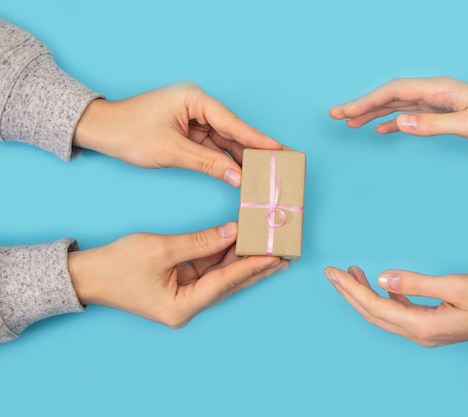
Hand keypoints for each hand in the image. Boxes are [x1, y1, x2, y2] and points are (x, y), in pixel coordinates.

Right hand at [68, 222, 288, 327]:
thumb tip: (232, 232)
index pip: (225, 282)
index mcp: (182, 306)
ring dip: (244, 261)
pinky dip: (225, 257)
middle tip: (285, 254)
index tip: (275, 255)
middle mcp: (188, 306)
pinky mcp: (182, 286)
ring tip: (271, 249)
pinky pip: (210, 271)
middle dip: (257, 267)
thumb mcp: (161, 248)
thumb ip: (200, 241)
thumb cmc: (118, 265)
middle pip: (230, 283)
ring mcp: (185, 298)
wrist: (88, 276)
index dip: (251, 266)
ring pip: (223, 277)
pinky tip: (242, 245)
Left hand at [74, 83, 285, 186]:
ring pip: (225, 141)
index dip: (257, 139)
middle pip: (233, 131)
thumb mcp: (171, 150)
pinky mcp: (190, 132)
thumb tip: (237, 177)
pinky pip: (214, 148)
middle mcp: (198, 106)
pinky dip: (225, 161)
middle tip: (279, 163)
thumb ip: (208, 164)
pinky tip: (242, 173)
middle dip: (253, 150)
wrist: (101, 131)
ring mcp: (194, 119)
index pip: (232, 122)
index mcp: (195, 99)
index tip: (279, 149)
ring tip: (265, 172)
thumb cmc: (129, 132)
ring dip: (241, 158)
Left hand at [324, 266, 467, 346]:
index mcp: (423, 326)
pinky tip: (383, 285)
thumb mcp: (455, 286)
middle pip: (373, 314)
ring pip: (384, 314)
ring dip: (365, 295)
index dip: (351, 289)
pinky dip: (385, 297)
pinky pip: (399, 313)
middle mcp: (419, 334)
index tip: (334, 272)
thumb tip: (383, 278)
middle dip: (350, 293)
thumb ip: (417, 283)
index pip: (376, 306)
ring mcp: (425, 332)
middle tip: (331, 273)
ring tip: (351, 274)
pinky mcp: (432, 325)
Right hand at [329, 77, 467, 148]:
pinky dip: (393, 121)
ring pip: (397, 105)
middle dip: (362, 105)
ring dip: (373, 113)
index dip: (366, 101)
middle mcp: (435, 92)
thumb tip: (399, 122)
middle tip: (336, 115)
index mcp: (439, 89)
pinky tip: (382, 130)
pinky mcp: (443, 114)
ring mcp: (438, 103)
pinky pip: (410, 115)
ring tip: (350, 123)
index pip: (394, 91)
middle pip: (390, 95)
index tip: (345, 112)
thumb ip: (433, 124)